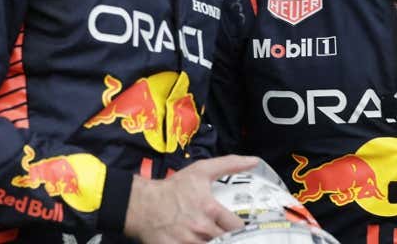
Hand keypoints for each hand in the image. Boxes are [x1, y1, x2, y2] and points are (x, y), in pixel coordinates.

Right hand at [123, 155, 256, 243]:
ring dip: (215, 242)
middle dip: (230, 238)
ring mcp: (188, 242)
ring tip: (213, 237)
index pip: (237, 227)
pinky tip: (200, 242)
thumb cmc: (173, 188)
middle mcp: (201, 228)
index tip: (242, 228)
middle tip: (229, 234)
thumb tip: (254, 161)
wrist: (142, 204)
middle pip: (227, 241)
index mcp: (210, 209)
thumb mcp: (201, 170)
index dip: (242, 229)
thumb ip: (229, 164)